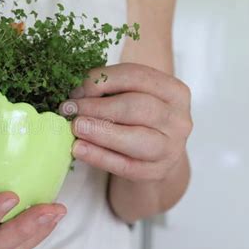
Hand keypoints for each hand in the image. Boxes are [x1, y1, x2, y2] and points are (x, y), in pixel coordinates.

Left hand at [59, 63, 192, 181]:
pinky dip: (99, 156)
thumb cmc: (135, 119)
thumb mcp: (128, 96)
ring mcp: (171, 148)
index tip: (75, 88)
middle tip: (69, 109)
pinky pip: (125, 165)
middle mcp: (178, 119)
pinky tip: (79, 149)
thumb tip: (76, 92)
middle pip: (136, 107)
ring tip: (75, 127)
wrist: (151, 155)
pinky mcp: (156, 172)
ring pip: (135, 138)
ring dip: (100, 131)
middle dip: (98, 107)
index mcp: (174, 91)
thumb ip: (107, 90)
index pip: (136, 76)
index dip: (102, 80)